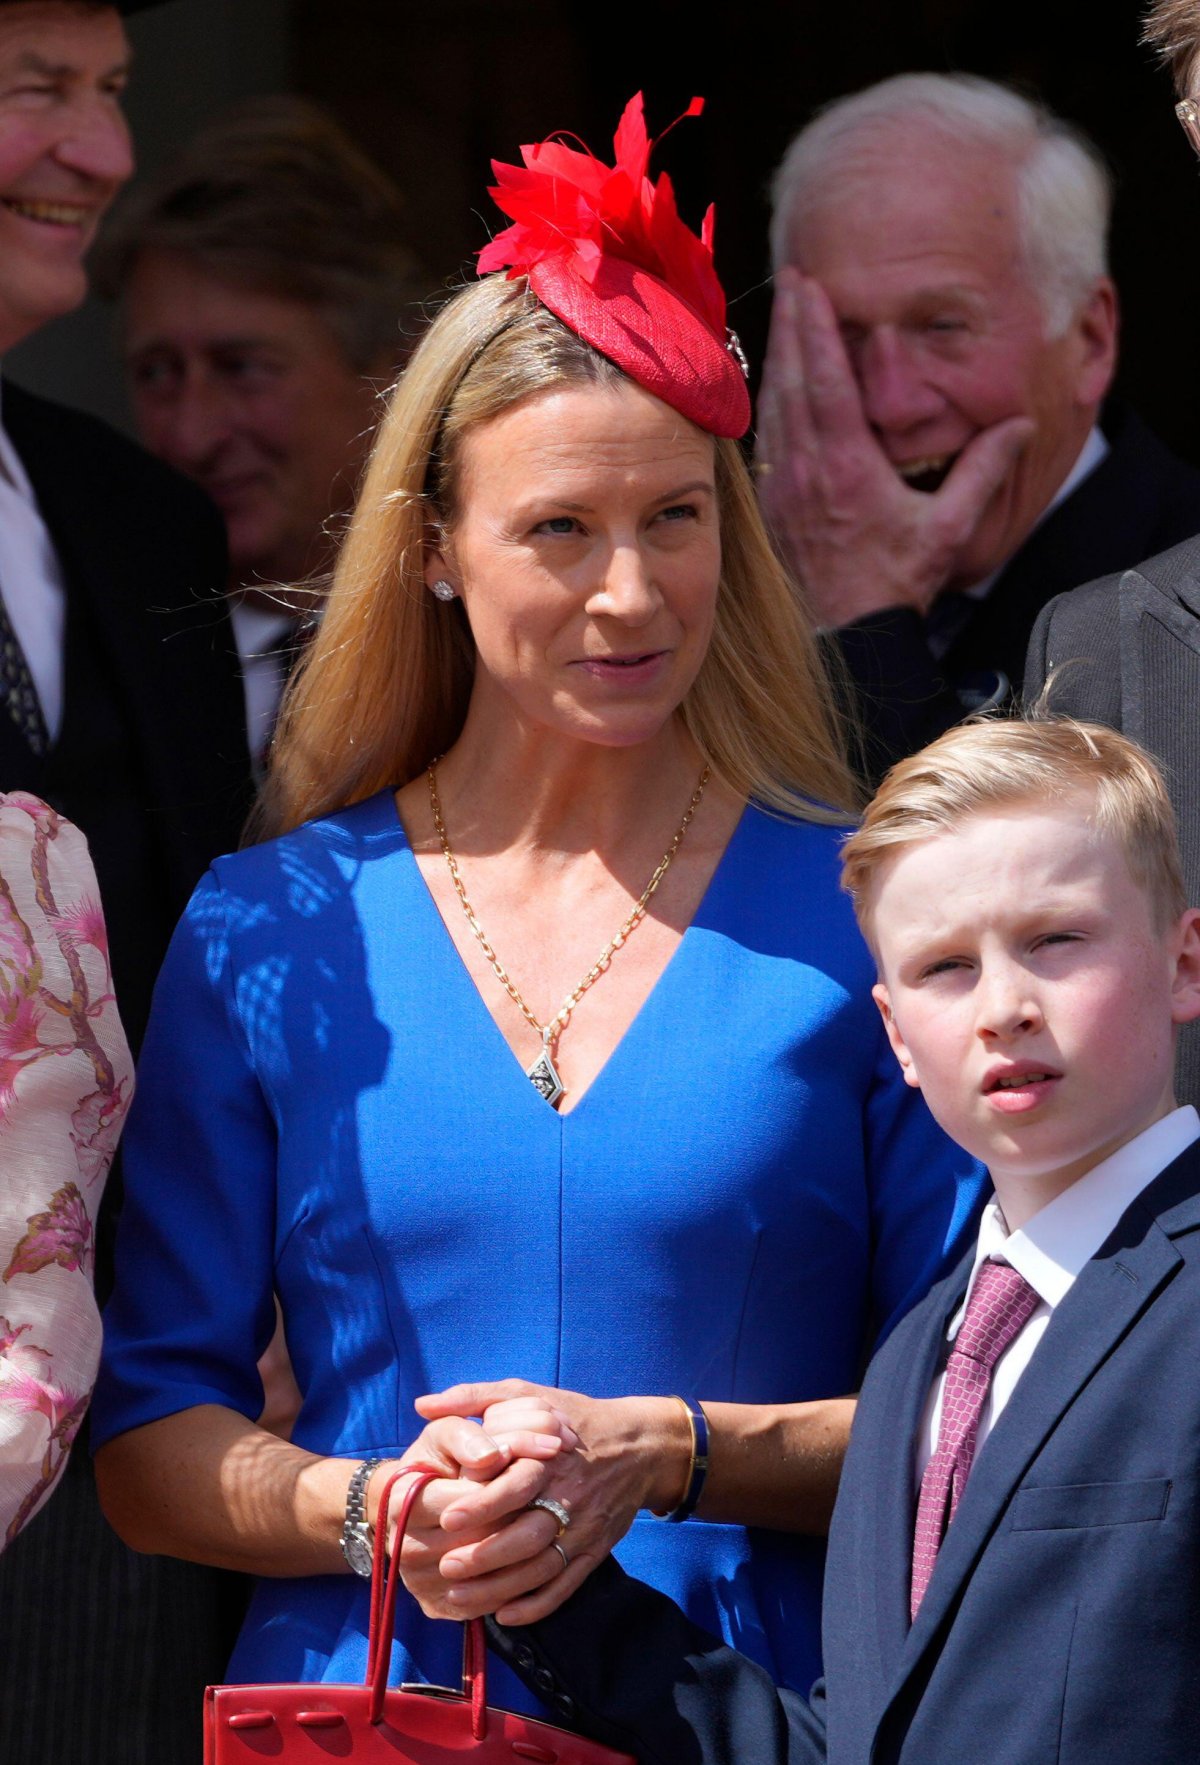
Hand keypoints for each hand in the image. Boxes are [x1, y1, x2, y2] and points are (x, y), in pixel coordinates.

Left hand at [415, 1378, 690, 1623]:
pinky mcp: (595, 1551)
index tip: (446, 1518)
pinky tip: (505, 1615)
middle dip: (485, 1557)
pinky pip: (566, 1586)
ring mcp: (585, 1528)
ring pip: (541, 1569)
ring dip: (500, 1588)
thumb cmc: (572, 1417)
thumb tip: (423, 1406)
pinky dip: (536, 1605)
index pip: (515, 1487)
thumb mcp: (527, 1394)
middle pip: (527, 1536)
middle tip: (445, 1566)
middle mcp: (570, 1496)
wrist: (639, 1445)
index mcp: (550, 1457)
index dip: (480, 1505)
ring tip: (459, 1597)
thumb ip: (473, 1397)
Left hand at [755, 268, 1033, 623]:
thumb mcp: (949, 528)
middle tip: (791, 279)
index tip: (809, 286)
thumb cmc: (898, 583)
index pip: (826, 382)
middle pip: (790, 382)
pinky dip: (768, 402)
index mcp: (848, 469)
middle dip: (789, 326)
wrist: (850, 635)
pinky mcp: (772, 506)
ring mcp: (783, 489)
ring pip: (771, 408)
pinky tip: (773, 381)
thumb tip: (1019, 426)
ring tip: (781, 315)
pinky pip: (765, 441)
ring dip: (776, 359)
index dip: (814, 329)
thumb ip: (983, 471)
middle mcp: (807, 473)